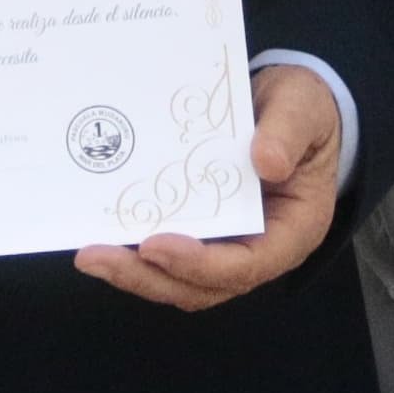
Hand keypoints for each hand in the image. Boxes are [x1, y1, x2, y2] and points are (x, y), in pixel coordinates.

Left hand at [73, 65, 341, 313]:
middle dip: (149, 277)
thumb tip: (267, 161)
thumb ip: (289, 130)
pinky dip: (134, 253)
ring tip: (90, 255)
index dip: (199, 263)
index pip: (247, 265)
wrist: (290, 108)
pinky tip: (101, 235)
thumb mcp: (303, 107)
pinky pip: (167, 255)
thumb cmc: (302, 110)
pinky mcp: (202, 232)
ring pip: (178, 280)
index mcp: (293, 230)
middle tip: (97, 258)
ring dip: (134, 272)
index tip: (154, 246)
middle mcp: (259, 249)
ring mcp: (227, 245)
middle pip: (202, 285)